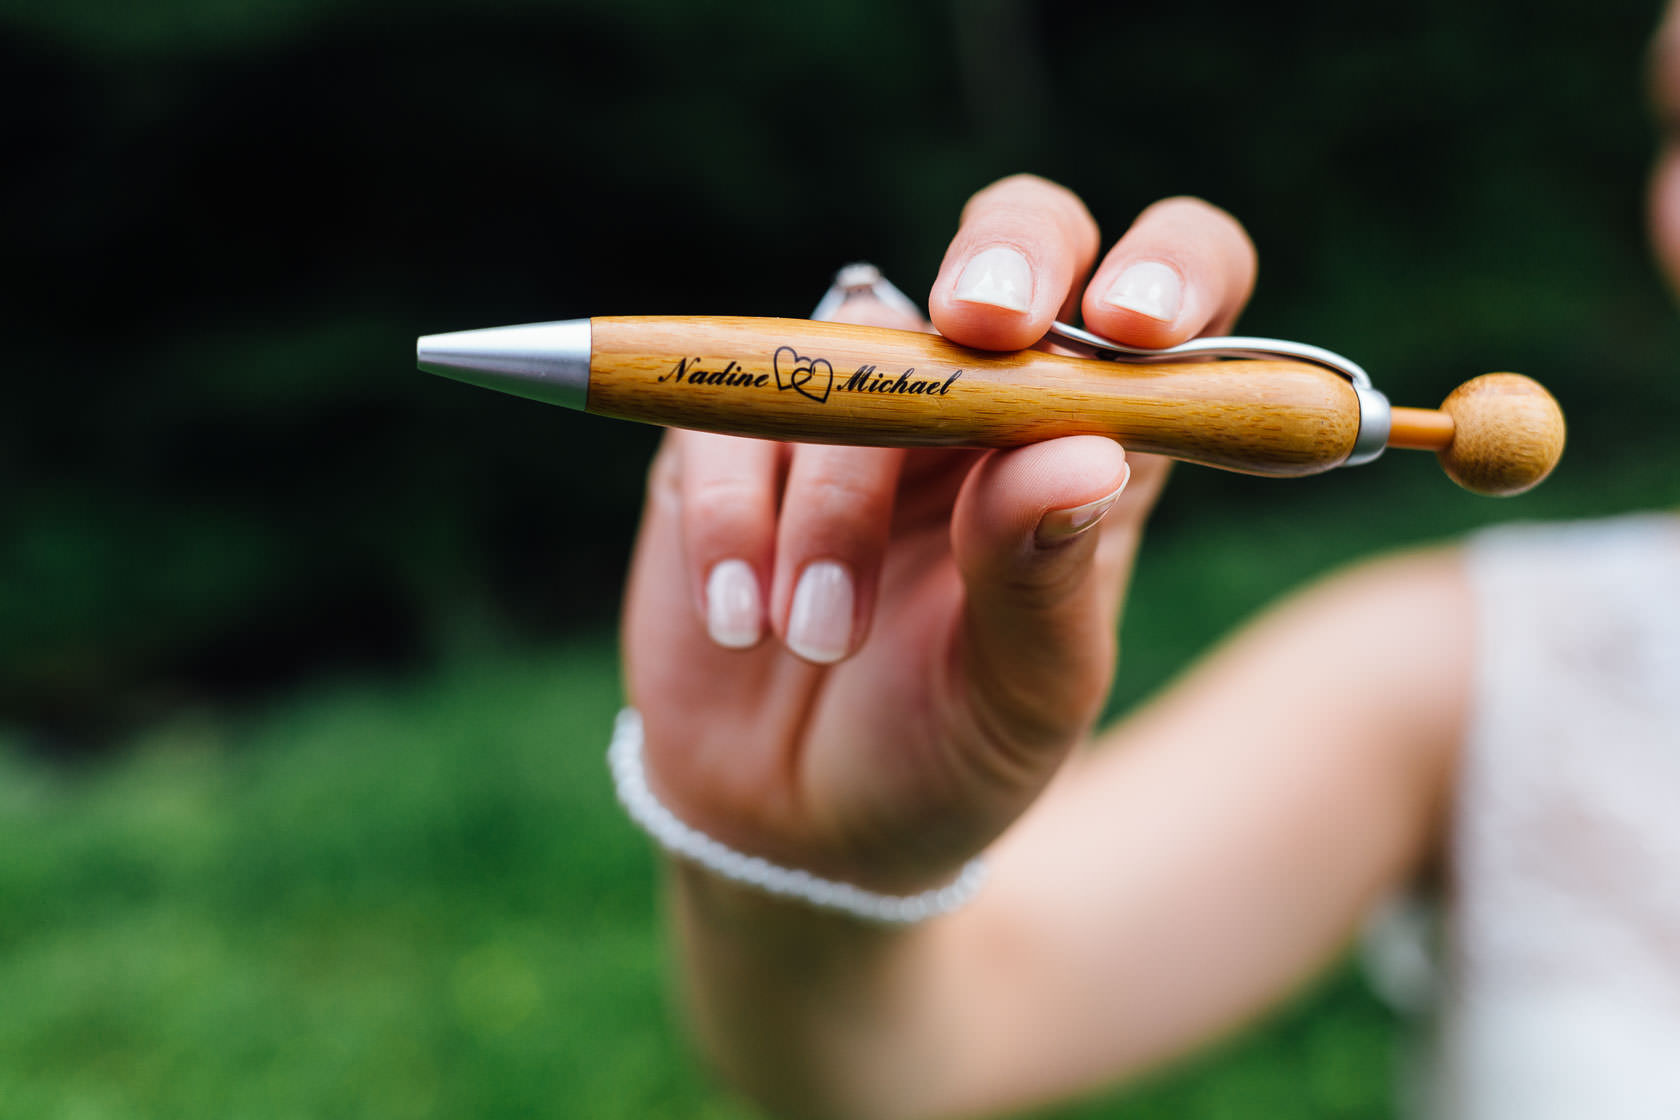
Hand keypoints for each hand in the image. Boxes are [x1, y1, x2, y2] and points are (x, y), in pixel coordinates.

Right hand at [622, 175, 1255, 893]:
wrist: (797, 833)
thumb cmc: (946, 759)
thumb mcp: (1022, 694)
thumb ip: (1048, 575)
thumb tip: (1079, 448)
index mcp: (1092, 448)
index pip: (1167, 312)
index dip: (1168, 274)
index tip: (1130, 328)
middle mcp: (981, 402)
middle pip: (1012, 242)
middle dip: (1001, 262)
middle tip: (975, 326)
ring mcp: (854, 405)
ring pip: (854, 350)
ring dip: (835, 503)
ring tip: (822, 638)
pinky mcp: (733, 437)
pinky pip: (728, 416)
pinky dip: (733, 522)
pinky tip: (741, 621)